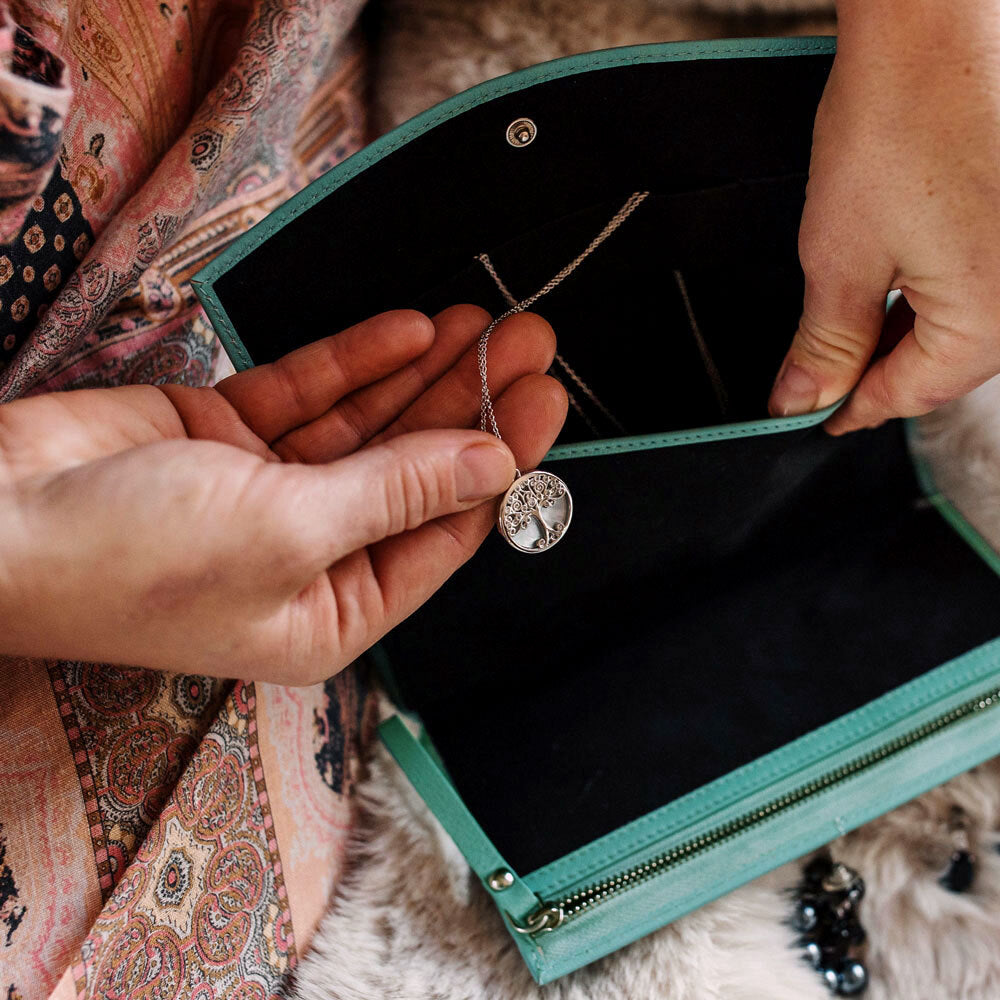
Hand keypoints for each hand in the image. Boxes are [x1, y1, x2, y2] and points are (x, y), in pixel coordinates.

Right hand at [0, 306, 566, 683]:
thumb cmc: (130, 564)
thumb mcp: (289, 531)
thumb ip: (395, 489)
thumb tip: (490, 464)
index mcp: (332, 612)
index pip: (442, 533)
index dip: (500, 465)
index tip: (545, 401)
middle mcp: (308, 556)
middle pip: (413, 471)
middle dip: (472, 406)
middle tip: (529, 344)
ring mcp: (268, 491)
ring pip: (367, 427)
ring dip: (423, 375)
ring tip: (485, 323)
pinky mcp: (227, 435)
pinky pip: (308, 395)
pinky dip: (356, 362)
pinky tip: (410, 330)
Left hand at [768, 0, 999, 433]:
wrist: (930, 31)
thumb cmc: (895, 125)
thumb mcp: (838, 259)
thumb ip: (824, 344)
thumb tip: (801, 400)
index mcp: (990, 313)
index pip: (911, 393)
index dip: (852, 410)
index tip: (814, 419)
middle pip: (941, 366)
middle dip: (874, 375)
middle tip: (817, 381)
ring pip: (957, 330)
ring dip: (897, 339)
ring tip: (843, 335)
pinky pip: (976, 287)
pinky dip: (926, 300)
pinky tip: (886, 294)